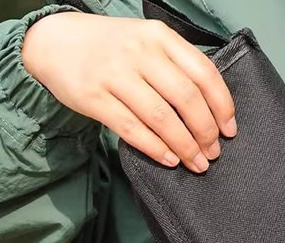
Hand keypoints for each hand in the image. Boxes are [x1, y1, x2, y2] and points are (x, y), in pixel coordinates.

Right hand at [22, 12, 236, 171]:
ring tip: (197, 163)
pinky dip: (156, 148)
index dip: (222, 106)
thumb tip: (212, 110)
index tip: (229, 131)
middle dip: (206, 132)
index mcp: (160, 37)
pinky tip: (170, 160)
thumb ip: (177, 67)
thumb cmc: (112, 48)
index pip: (204, 73)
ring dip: (185, 146)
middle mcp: (139, 51)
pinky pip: (132, 129)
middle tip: (213, 152)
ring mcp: (114, 74)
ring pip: (161, 118)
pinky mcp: (94, 98)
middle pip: (186, 98)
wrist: (54, 41)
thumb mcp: (147, 43)